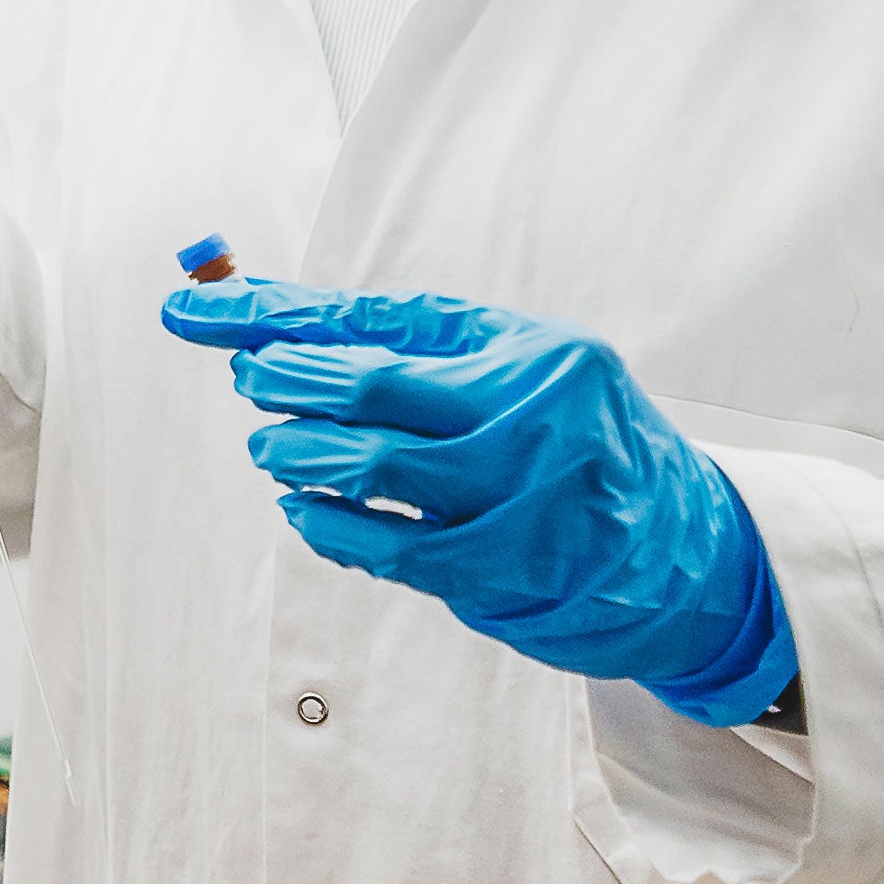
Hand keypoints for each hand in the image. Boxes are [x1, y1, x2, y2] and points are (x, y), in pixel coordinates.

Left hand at [157, 262, 795, 726]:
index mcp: (538, 357)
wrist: (681, 551)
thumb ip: (422, 342)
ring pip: (379, 472)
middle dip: (291, 383)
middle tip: (251, 381)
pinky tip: (305, 513)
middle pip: (377, 390)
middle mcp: (535, 422)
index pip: (382, 325)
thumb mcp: (525, 364)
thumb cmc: (582, 438)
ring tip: (271, 449)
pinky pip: (396, 550)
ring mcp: (523, 502)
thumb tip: (289, 323)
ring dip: (303, 458)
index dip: (283, 319)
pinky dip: (336, 529)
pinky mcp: (506, 573)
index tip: (202, 310)